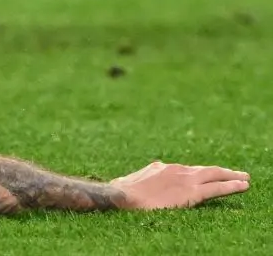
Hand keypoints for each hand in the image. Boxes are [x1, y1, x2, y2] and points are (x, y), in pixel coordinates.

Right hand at [110, 161, 249, 209]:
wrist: (123, 195)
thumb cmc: (122, 193)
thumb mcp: (131, 183)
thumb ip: (142, 181)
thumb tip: (134, 183)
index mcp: (160, 169)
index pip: (185, 171)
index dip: (199, 173)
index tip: (208, 175)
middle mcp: (175, 170)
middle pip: (203, 169)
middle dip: (221, 171)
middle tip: (236, 173)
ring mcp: (184, 179)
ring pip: (214, 175)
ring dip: (230, 176)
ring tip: (243, 179)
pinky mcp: (191, 192)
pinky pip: (216, 188)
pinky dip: (231, 186)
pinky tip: (243, 186)